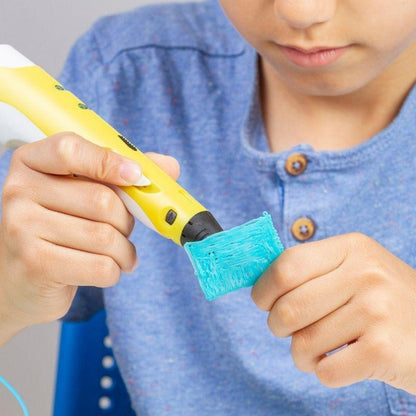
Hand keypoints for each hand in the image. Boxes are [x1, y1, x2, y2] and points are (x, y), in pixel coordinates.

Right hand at [0, 132, 178, 345]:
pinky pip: (100, 267)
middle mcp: (19, 190)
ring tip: (117, 253)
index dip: (110, 162)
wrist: (22, 278)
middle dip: (126, 220)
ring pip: (105, 237)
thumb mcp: (84, 193)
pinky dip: (116, 271)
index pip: (71, 149)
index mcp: (32, 162)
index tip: (137, 177)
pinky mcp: (34, 264)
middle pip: (102, 200)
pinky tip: (108, 269)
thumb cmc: (62, 227)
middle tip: (123, 229)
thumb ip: (124, 175)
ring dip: (124, 250)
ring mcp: (21, 228)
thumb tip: (170, 167)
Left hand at [251, 233, 415, 393]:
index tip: (262, 302)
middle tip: (289, 330)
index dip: (263, 289)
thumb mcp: (355, 268)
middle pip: (288, 308)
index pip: (286, 266)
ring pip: (302, 343)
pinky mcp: (384, 350)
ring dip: (301, 355)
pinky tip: (341, 362)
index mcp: (351, 248)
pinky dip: (324, 372)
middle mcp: (365, 274)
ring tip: (320, 350)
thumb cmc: (383, 300)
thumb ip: (312, 271)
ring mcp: (377, 311)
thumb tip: (259, 284)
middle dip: (278, 326)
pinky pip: (325, 371)